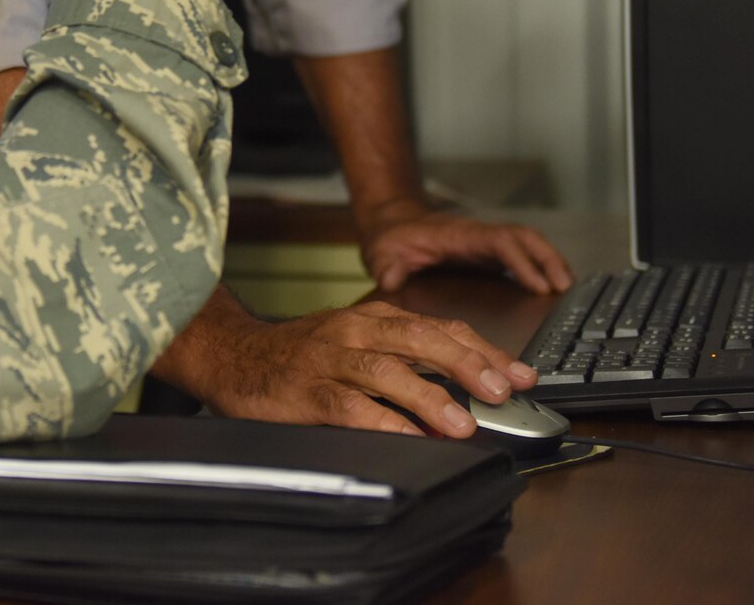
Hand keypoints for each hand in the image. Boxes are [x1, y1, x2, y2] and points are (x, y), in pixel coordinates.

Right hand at [158, 294, 538, 438]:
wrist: (231, 355)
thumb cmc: (299, 356)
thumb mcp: (353, 341)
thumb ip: (402, 356)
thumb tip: (467, 385)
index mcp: (371, 317)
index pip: (438, 327)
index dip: (484, 350)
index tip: (522, 375)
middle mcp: (354, 331)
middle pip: (419, 338)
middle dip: (467, 364)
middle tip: (503, 390)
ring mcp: (329, 360)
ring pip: (386, 370)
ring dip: (429, 396)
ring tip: (462, 423)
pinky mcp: (306, 392)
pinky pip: (349, 407)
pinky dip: (382, 421)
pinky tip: (407, 436)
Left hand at [358, 200, 574, 294]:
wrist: (392, 225)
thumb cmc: (391, 238)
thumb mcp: (383, 252)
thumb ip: (387, 266)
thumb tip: (390, 280)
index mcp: (459, 235)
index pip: (500, 242)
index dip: (522, 262)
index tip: (539, 284)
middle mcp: (478, 236)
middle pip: (523, 238)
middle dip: (548, 259)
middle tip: (565, 286)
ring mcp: (485, 243)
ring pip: (527, 243)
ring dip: (549, 261)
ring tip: (567, 287)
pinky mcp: (487, 253)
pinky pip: (521, 254)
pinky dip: (539, 265)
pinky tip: (550, 285)